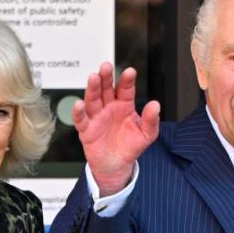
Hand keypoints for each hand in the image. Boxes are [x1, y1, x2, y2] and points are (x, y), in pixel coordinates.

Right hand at [73, 62, 159, 194]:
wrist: (117, 165)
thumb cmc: (130, 147)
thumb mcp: (146, 135)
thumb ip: (151, 120)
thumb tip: (155, 106)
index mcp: (124, 105)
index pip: (125, 88)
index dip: (126, 80)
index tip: (130, 72)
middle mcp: (109, 107)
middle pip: (106, 88)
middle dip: (106, 77)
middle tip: (106, 67)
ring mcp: (97, 117)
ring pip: (92, 99)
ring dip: (92, 89)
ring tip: (93, 78)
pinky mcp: (86, 129)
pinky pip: (81, 119)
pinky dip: (78, 112)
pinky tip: (79, 104)